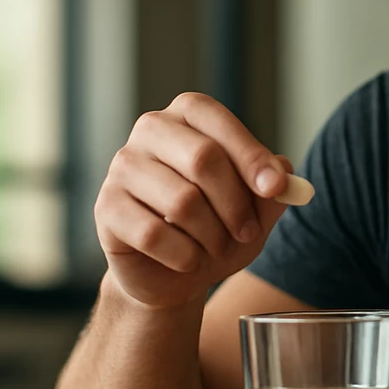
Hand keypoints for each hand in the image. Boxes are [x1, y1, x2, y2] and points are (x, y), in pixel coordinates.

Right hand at [94, 92, 294, 308]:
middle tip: (248, 232)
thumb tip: (283, 170)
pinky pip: (154, 235)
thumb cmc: (217, 228)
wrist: (174, 273)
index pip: (217, 121)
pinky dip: (184, 256)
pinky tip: (187, 260)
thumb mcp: (256, 209)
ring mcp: (122, 167)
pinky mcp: (105, 207)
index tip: (275, 189)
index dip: (250, 155)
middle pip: (203, 159)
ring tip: (216, 247)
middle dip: (235, 204)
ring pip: (182, 202)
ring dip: (213, 236)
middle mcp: (150, 130)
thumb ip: (273, 187)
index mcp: (187, 115)